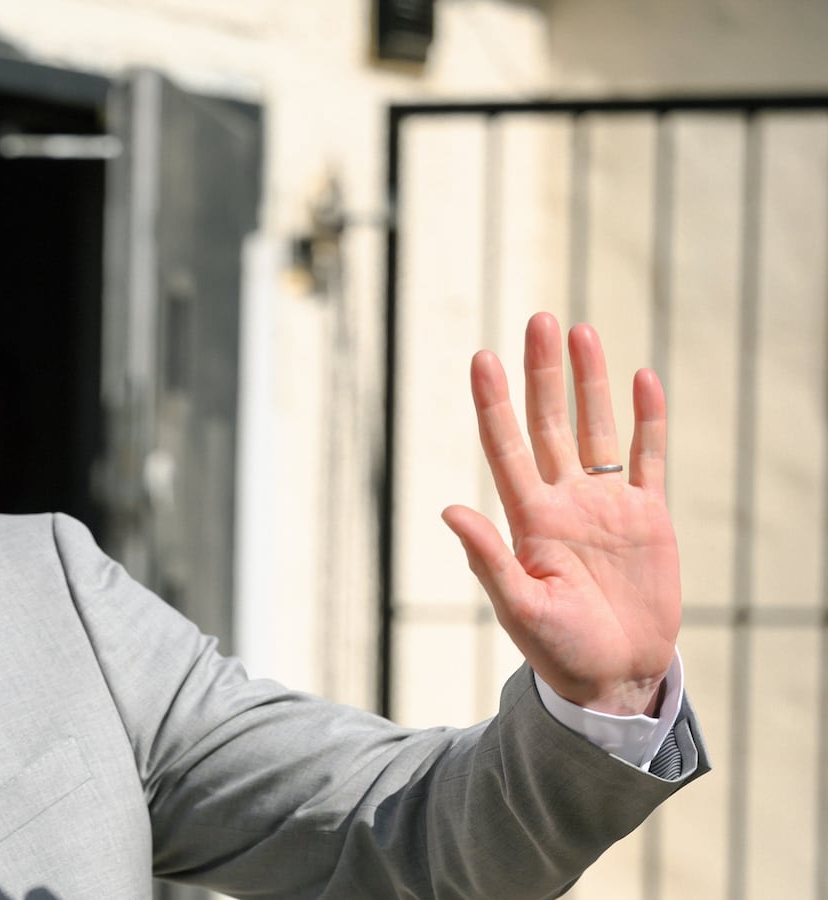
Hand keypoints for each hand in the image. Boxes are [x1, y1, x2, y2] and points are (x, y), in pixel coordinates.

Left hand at [441, 313, 679, 715]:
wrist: (614, 676)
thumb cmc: (559, 650)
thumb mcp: (519, 608)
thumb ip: (488, 558)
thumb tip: (449, 510)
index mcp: (528, 519)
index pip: (505, 447)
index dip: (493, 403)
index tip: (482, 358)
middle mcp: (564, 500)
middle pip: (550, 422)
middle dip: (543, 373)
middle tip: (538, 320)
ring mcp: (606, 504)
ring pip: (596, 428)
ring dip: (589, 381)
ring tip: (580, 332)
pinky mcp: (648, 516)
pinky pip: (647, 457)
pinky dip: (647, 420)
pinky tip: (642, 378)